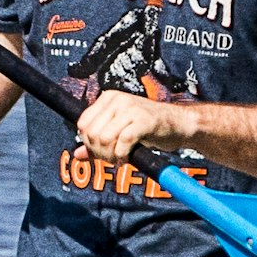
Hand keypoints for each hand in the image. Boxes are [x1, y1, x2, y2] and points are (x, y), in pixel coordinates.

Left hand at [76, 87, 197, 166]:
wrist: (179, 124)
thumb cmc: (149, 128)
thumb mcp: (119, 132)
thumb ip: (97, 142)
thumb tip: (77, 155)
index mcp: (108, 98)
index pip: (83, 124)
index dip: (89, 143)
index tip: (102, 152)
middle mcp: (117, 100)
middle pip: (92, 133)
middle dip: (99, 152)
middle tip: (113, 158)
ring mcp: (131, 108)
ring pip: (105, 138)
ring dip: (110, 156)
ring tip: (120, 158)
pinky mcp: (144, 120)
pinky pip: (123, 142)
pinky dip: (122, 155)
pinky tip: (128, 158)